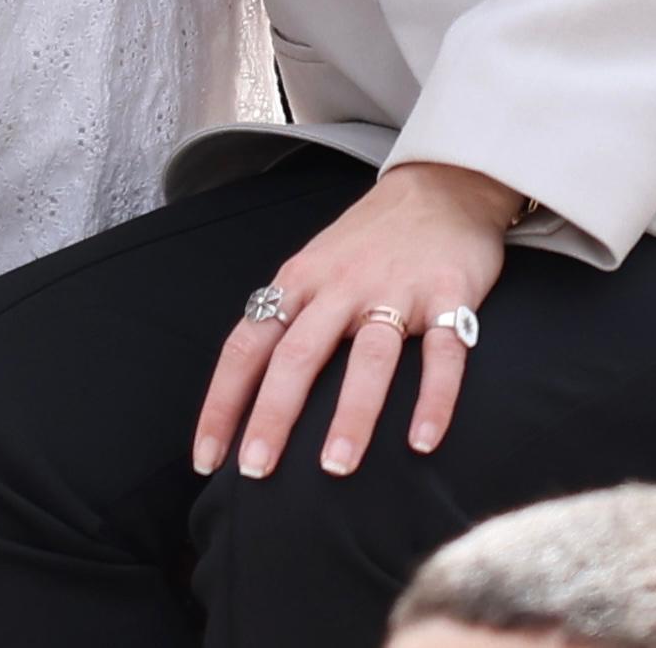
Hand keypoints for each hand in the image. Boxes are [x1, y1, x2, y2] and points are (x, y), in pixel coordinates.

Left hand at [194, 161, 515, 480]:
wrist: (442, 184)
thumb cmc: (370, 242)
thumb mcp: (316, 268)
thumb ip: (291, 322)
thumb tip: (252, 395)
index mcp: (299, 282)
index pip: (246, 346)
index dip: (222, 403)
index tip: (207, 459)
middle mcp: (340, 286)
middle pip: (297, 355)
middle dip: (273, 415)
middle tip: (257, 471)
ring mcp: (395, 290)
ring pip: (367, 357)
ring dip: (351, 414)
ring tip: (336, 467)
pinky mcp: (448, 294)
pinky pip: (443, 354)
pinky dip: (433, 399)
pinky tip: (423, 442)